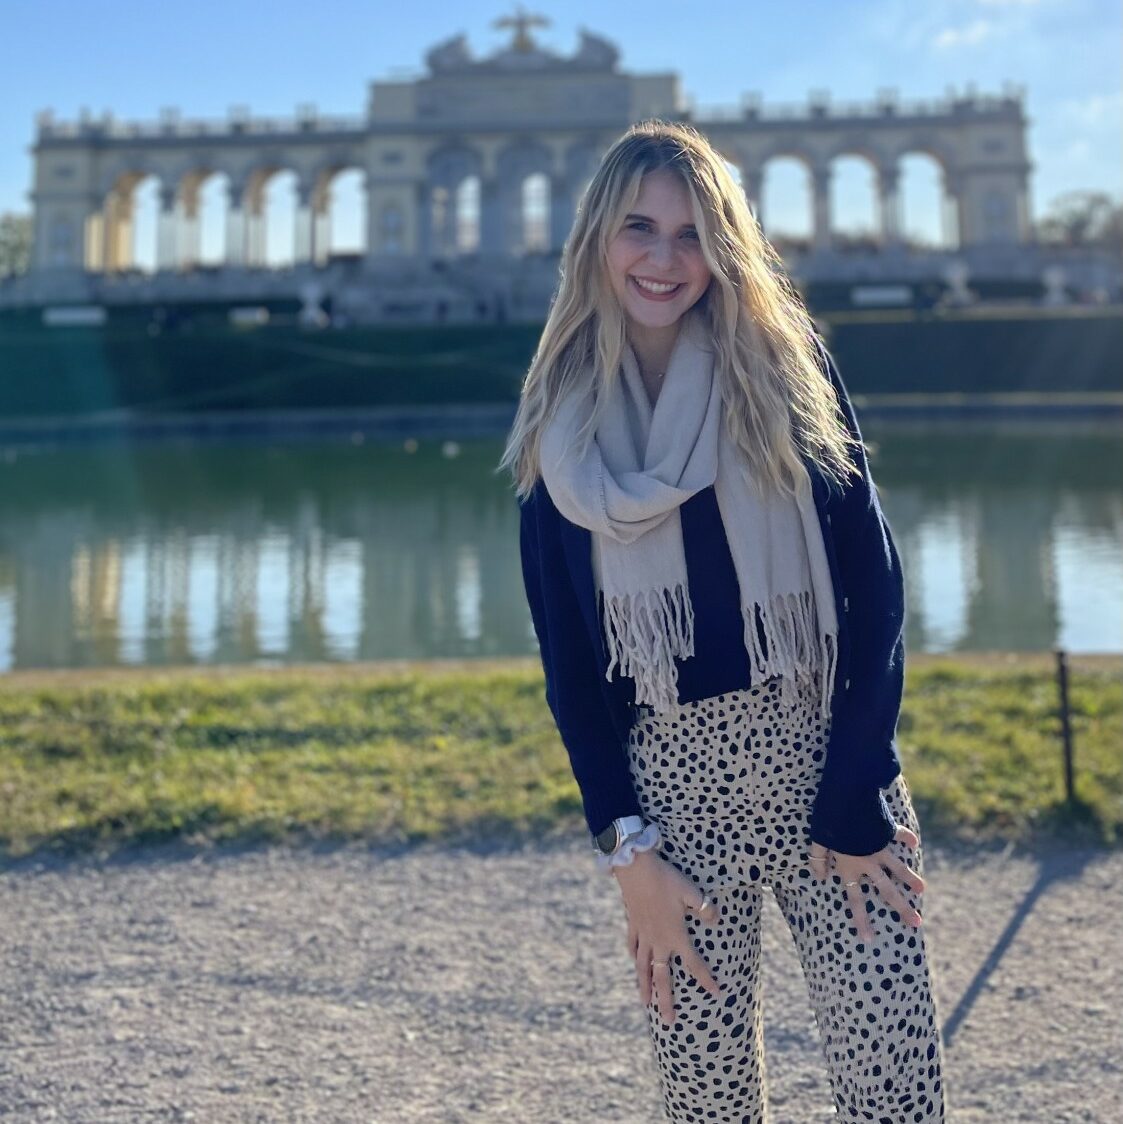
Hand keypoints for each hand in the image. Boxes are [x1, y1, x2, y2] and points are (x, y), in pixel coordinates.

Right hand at [614, 850, 722, 1025]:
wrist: (635, 868)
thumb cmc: (666, 879)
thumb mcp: (691, 891)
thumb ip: (705, 908)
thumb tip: (715, 920)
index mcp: (676, 936)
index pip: (694, 963)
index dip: (706, 979)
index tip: (717, 993)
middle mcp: (658, 941)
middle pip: (662, 977)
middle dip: (666, 1000)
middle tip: (669, 1022)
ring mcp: (643, 934)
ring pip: (643, 966)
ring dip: (644, 986)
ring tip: (645, 1003)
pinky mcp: (632, 923)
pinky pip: (633, 945)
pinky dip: (634, 956)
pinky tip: (633, 962)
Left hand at [808, 824, 924, 942]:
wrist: (848, 797)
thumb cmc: (828, 820)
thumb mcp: (818, 840)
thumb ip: (818, 859)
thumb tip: (820, 876)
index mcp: (849, 867)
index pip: (855, 899)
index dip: (861, 920)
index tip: (870, 940)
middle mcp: (867, 862)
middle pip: (886, 890)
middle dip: (901, 908)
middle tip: (917, 923)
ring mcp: (880, 847)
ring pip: (898, 867)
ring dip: (910, 878)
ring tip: (922, 890)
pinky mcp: (887, 830)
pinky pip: (898, 835)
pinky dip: (905, 837)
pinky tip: (913, 841)